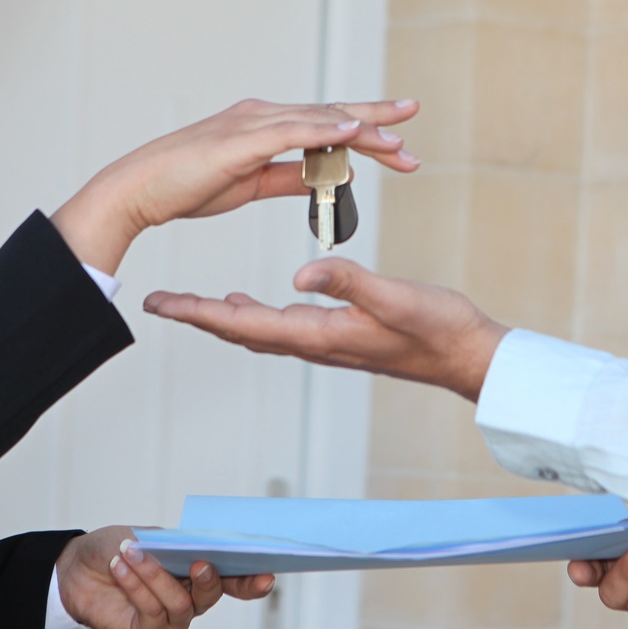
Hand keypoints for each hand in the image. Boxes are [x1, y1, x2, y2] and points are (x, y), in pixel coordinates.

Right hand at [51, 98, 420, 273]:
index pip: (326, 124)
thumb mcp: (252, 184)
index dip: (365, 131)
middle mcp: (263, 115)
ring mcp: (252, 123)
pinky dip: (325, 130)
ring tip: (399, 140)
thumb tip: (335, 176)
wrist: (137, 190)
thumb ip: (293, 177)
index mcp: (266, 125)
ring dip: (362, 129)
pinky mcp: (241, 140)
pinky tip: (353, 132)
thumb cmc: (186, 187)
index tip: (400, 143)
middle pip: (332, 116)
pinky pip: (292, 132)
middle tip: (414, 118)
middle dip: (376, 121)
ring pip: (320, 121)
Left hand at [54, 527, 275, 628]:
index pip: (235, 577)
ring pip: (180, 603)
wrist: (78, 568)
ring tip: (131, 553)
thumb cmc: (119, 546)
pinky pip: (153, 613)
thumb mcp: (147, 535)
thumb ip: (171, 543)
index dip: (253, 579)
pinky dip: (137, 587)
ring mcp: (172, 617)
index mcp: (200, 568)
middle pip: (214, 594)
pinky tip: (120, 567)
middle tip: (199, 562)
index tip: (265, 573)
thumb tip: (190, 546)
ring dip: (155, 576)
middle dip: (209, 579)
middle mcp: (192, 595)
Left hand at [143, 256, 507, 400]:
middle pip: (241, 331)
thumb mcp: (395, 297)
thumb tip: (299, 274)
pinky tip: (251, 302)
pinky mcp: (341, 334)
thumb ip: (349, 283)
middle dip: (197, 317)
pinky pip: (284, 325)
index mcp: (320, 333)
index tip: (161, 304)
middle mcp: (316, 342)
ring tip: (192, 304)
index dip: (199, 313)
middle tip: (158, 303)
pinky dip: (256, 315)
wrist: (468, 355)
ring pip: (260, 329)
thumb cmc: (438, 328)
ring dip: (222, 318)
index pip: (245, 325)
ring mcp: (327, 341)